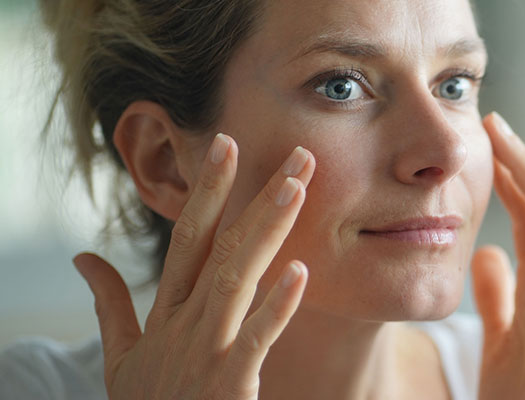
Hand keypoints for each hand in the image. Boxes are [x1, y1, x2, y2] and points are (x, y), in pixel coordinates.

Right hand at [73, 134, 313, 398]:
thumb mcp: (119, 356)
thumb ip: (108, 304)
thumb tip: (82, 257)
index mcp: (166, 312)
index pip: (189, 238)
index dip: (210, 191)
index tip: (230, 145)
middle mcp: (185, 322)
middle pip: (223, 246)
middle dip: (257, 195)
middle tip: (298, 153)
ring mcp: (206, 350)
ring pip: (238, 278)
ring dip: (269, 231)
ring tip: (298, 189)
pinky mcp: (227, 383)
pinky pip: (254, 339)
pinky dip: (276, 307)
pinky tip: (300, 273)